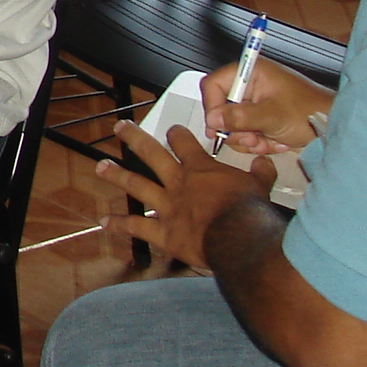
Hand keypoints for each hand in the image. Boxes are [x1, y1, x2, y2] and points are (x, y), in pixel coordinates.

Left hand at [98, 120, 274, 271]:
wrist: (239, 238)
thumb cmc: (250, 211)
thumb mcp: (260, 186)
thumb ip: (260, 172)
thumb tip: (265, 162)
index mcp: (200, 169)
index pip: (184, 144)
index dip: (177, 135)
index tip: (171, 130)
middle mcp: (178, 183)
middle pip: (151, 153)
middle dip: (134, 138)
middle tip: (120, 128)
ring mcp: (167, 207)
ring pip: (137, 185)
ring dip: (117, 175)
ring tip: (101, 166)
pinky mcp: (163, 232)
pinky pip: (137, 227)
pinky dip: (120, 225)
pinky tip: (106, 222)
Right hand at [200, 59, 333, 155]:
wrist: (333, 130)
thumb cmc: (310, 113)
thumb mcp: (272, 115)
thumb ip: (240, 117)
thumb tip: (213, 120)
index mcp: (251, 73)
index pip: (214, 85)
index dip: (212, 106)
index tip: (218, 126)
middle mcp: (250, 87)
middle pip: (221, 108)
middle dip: (235, 129)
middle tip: (250, 138)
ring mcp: (255, 105)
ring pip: (232, 125)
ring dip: (247, 139)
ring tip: (266, 141)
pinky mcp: (260, 120)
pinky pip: (245, 134)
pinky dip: (257, 142)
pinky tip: (275, 142)